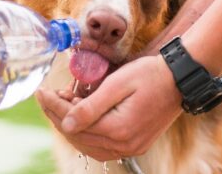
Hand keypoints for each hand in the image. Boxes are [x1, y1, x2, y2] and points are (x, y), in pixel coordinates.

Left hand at [36, 55, 181, 160]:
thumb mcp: (118, 84)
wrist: (180, 79)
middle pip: (79, 136)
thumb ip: (91, 106)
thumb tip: (65, 123)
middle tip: (49, 96)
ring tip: (63, 104)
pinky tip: (80, 119)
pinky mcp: (135, 145)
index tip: (41, 92)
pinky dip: (87, 134)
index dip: (54, 106)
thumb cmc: (150, 75)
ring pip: (88, 145)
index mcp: (119, 129)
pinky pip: (102, 147)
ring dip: (71, 126)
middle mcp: (125, 145)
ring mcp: (131, 147)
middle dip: (59, 115)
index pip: (74, 123)